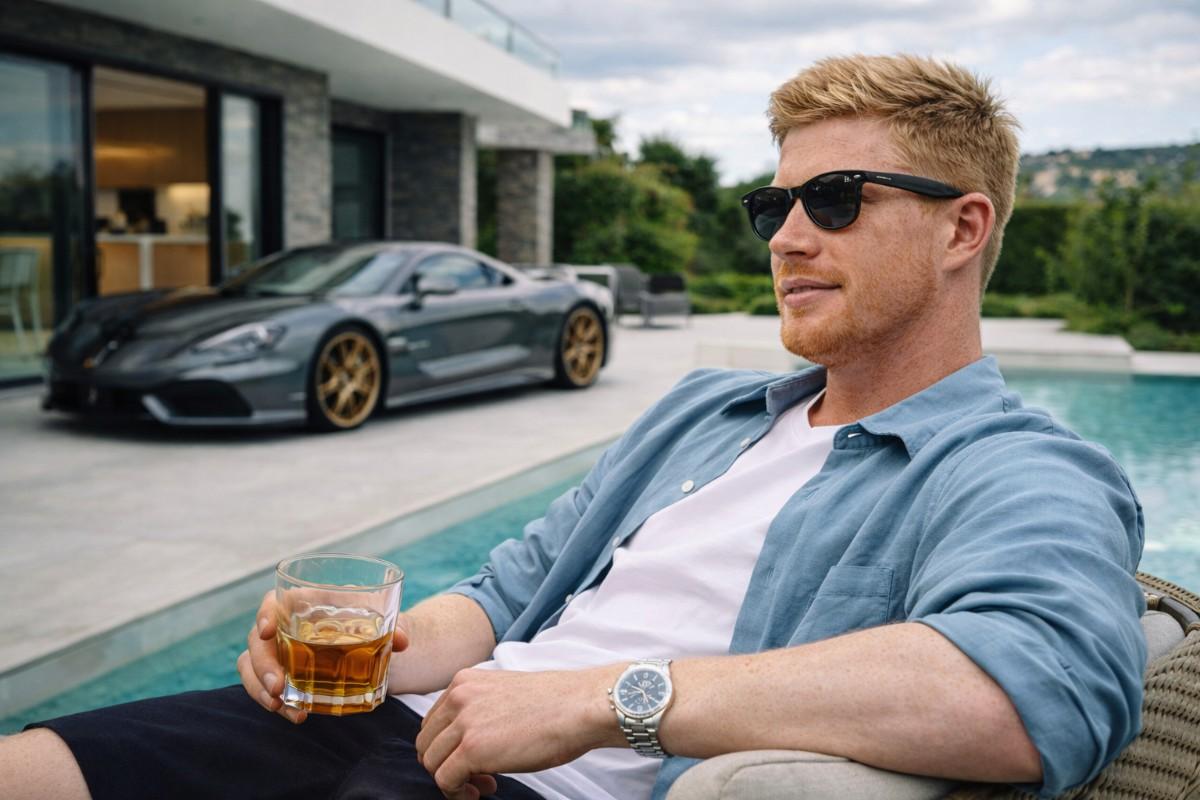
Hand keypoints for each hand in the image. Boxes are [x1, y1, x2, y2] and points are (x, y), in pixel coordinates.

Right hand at [236, 589, 411, 723]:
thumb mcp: (382, 621)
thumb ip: (393, 626)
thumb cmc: (369, 624)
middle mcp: (284, 627)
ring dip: (259, 689)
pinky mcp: (281, 675)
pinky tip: (297, 714)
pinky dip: (275, 702)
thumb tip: (402, 640)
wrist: (372, 647)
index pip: (272, 602)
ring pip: (252, 667)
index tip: (268, 631)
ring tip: (280, 707)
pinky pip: (265, 688)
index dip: (265, 614)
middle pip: (257, 641)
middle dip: (262, 665)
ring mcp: (278, 652)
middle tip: (278, 687)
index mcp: (303, 603)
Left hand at [414, 666, 623, 799]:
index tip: (471, 759)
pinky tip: (482, 790)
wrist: (579, 708)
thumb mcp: (504, 695)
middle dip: (446, 764)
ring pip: (431, 763)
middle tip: (476, 776)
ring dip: (452, 780)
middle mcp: (458, 697)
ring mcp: (463, 722)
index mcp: (464, 681)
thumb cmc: (554, 705)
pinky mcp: (471, 749)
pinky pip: (444, 780)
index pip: (434, 722)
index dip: (448, 747)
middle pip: (427, 743)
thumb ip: (478, 711)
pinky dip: (457, 793)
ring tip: (482, 785)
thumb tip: (464, 743)